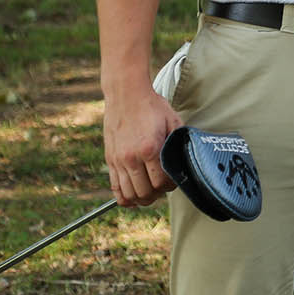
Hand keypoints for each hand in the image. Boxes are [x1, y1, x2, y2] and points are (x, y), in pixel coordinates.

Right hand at [103, 83, 182, 206]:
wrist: (126, 95)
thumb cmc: (152, 107)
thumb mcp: (173, 122)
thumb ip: (176, 144)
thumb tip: (183, 162)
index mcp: (150, 148)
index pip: (160, 182)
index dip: (170, 186)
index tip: (174, 181)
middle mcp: (131, 158)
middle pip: (144, 193)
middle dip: (157, 195)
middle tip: (163, 188)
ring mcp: (118, 160)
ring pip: (129, 195)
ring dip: (141, 199)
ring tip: (151, 193)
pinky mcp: (110, 160)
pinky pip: (114, 188)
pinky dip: (124, 197)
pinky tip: (134, 197)